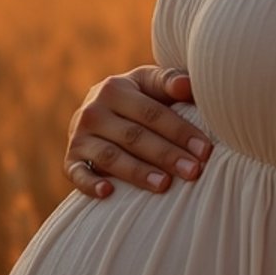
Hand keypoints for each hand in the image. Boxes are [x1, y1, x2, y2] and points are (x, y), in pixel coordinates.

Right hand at [66, 65, 212, 199]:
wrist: (98, 111)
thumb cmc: (138, 99)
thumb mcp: (149, 83)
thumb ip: (169, 81)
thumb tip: (187, 85)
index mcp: (115, 88)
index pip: (152, 113)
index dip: (180, 132)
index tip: (205, 150)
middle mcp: (93, 110)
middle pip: (134, 136)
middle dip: (166, 155)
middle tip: (193, 171)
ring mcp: (79, 136)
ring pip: (111, 157)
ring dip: (137, 172)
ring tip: (164, 185)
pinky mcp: (70, 160)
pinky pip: (78, 174)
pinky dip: (90, 184)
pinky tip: (108, 193)